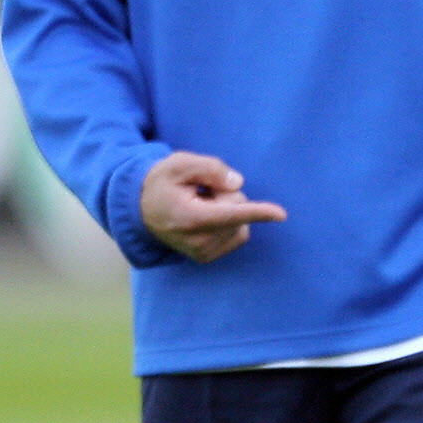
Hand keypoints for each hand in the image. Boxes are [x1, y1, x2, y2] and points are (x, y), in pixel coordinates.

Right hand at [139, 152, 285, 262]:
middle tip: (199, 193)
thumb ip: (210, 168)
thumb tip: (238, 184)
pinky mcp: (207, 258)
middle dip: (227, 195)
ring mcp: (203, 253)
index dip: (258, 211)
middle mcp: (198, 241)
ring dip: (227, 209)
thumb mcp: (180, 163)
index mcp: (190, 218)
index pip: (230, 213)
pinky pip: (238, 234)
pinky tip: (205, 217)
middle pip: (238, 208)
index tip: (282, 214)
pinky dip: (229, 222)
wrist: (140, 210)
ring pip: (240, 223)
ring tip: (199, 205)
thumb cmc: (162, 182)